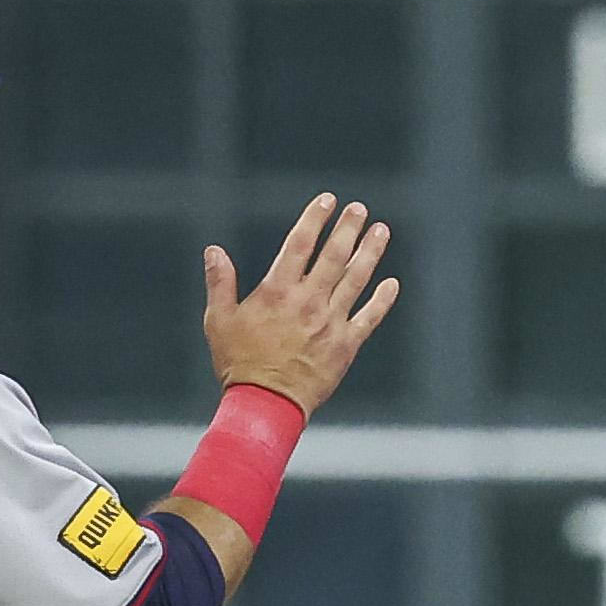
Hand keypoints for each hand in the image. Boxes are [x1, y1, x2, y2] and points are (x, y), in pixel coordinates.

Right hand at [203, 194, 401, 410]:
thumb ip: (220, 282)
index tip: (327, 201)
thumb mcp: (219, 320)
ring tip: (382, 231)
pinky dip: (382, 300)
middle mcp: (308, 301)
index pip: (300, 244)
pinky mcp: (346, 345)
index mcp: (277, 291)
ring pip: (356, 280)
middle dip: (348, 229)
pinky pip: (369, 318)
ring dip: (370, 253)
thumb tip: (214, 250)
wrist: (266, 404)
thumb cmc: (238, 363)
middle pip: (334, 256)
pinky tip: (392, 283)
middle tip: (360, 209)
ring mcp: (330, 322)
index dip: (314, 219)